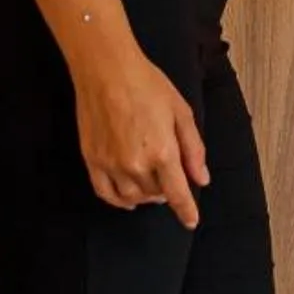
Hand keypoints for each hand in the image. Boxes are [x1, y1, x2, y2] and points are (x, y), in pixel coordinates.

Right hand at [72, 47, 208, 225]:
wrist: (107, 71)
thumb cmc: (148, 86)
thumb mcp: (181, 112)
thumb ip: (193, 149)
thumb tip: (202, 179)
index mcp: (163, 152)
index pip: (177, 194)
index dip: (186, 211)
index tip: (191, 222)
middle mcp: (135, 165)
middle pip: (155, 194)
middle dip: (167, 191)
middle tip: (170, 177)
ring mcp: (111, 165)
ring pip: (132, 198)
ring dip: (145, 197)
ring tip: (152, 185)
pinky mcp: (92, 161)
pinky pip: (106, 194)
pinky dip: (119, 201)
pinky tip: (127, 198)